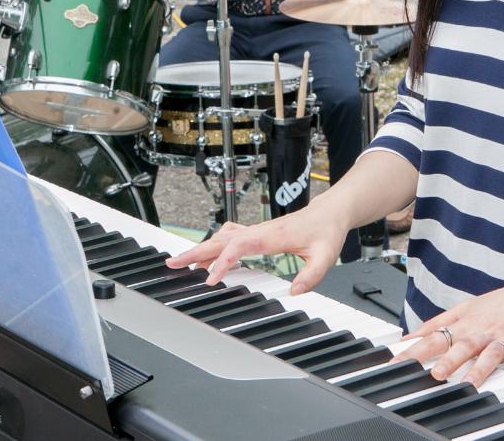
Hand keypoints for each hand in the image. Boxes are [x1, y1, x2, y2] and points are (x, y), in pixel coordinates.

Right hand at [164, 205, 345, 294]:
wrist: (329, 212)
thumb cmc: (325, 231)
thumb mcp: (325, 256)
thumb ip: (311, 275)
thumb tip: (295, 291)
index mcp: (272, 235)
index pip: (238, 246)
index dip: (222, 261)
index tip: (210, 278)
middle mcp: (260, 231)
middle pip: (221, 240)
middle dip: (195, 251)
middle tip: (174, 263)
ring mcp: (257, 231)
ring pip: (222, 238)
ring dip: (201, 248)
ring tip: (183, 262)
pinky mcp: (258, 233)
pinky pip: (230, 238)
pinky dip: (214, 246)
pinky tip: (208, 255)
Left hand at [395, 265, 503, 394]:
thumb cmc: (501, 305)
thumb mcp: (465, 309)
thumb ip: (437, 324)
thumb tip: (409, 338)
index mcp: (465, 324)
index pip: (434, 337)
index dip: (415, 350)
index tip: (396, 362)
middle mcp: (482, 330)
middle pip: (462, 346)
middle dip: (448, 360)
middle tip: (434, 374)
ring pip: (491, 355)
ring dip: (480, 370)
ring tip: (469, 385)